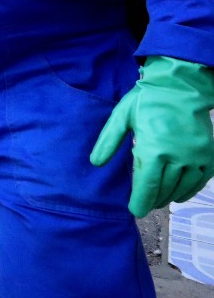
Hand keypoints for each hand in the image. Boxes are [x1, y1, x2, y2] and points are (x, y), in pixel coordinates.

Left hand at [90, 56, 213, 217]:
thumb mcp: (121, 117)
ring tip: (157, 200)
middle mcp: (178, 158)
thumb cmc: (147, 101)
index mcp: (154, 149)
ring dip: (169, 197)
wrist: (181, 87)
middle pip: (164, 190)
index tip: (135, 211)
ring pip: (182, 188)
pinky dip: (188, 190)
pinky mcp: (209, 156)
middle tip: (143, 205)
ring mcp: (196, 158)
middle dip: (152, 200)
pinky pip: (199, 181)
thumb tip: (95, 163)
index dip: (140, 202)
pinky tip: (178, 194)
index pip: (147, 186)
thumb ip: (108, 141)